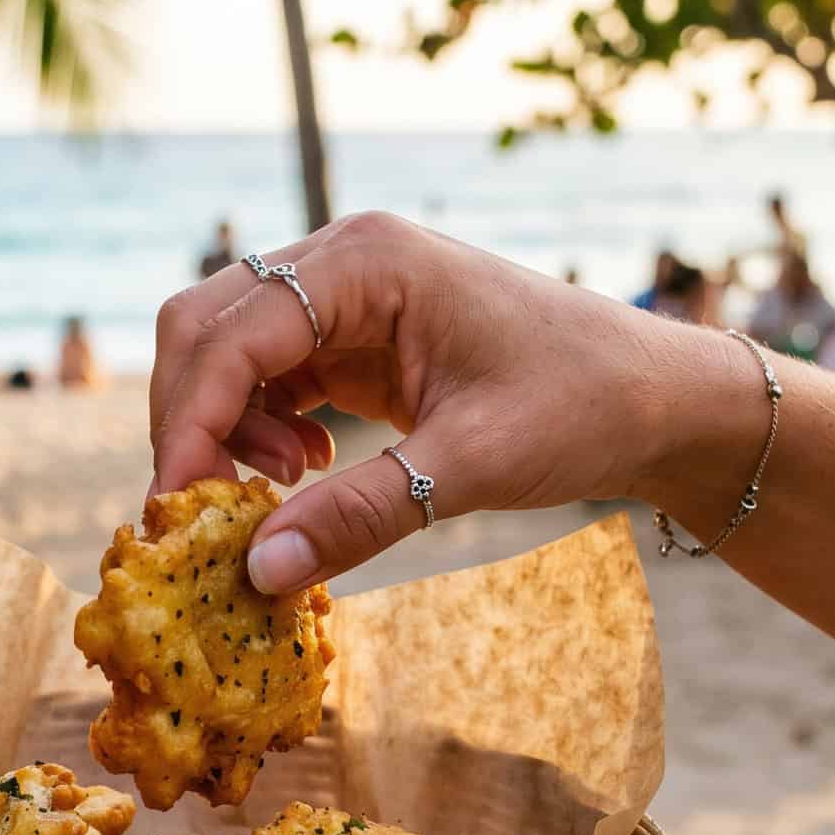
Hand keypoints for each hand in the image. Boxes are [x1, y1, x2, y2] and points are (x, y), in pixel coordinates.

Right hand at [149, 212, 734, 593]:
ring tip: (274, 491)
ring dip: (223, 426)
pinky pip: (268, 374)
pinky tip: (301, 472)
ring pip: (226, 350)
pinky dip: (258, 427)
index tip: (176, 512)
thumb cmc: (584, 407)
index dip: (189, 423)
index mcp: (368, 261)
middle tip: (204, 514)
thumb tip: (258, 574)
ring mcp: (346, 293)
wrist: (657, 396)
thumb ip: (361, 515)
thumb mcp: (471, 467)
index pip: (231, 333)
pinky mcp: (354, 335)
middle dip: (189, 421)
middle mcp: (343, 260)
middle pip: (204, 325)